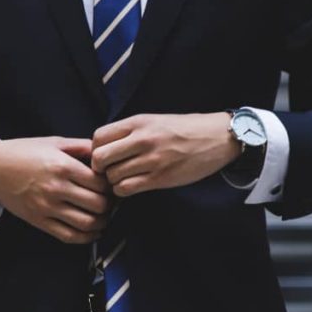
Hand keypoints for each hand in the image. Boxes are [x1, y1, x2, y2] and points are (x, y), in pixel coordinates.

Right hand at [0, 137, 111, 243]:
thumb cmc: (24, 152)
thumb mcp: (54, 142)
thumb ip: (81, 146)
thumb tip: (104, 153)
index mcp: (62, 166)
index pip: (100, 183)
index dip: (111, 185)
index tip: (111, 185)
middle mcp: (56, 188)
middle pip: (98, 204)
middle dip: (110, 204)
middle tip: (111, 201)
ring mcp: (47, 207)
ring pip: (87, 223)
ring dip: (102, 222)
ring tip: (104, 216)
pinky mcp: (39, 221)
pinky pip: (68, 236)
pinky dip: (86, 237)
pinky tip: (93, 232)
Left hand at [91, 113, 241, 196]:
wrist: (217, 138)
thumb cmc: (184, 129)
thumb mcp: (154, 120)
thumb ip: (130, 131)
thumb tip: (103, 147)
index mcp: (138, 122)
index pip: (98, 137)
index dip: (95, 149)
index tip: (104, 155)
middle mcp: (142, 139)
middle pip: (100, 158)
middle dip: (100, 168)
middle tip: (108, 171)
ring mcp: (151, 160)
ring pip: (112, 177)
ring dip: (113, 181)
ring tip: (123, 178)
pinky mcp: (160, 178)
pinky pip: (127, 189)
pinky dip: (124, 191)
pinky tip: (132, 186)